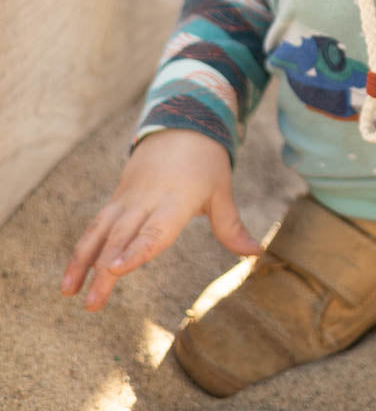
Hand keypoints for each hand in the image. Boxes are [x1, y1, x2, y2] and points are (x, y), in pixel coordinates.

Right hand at [60, 129, 260, 310]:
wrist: (181, 125)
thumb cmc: (206, 162)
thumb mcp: (221, 191)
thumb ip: (231, 226)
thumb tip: (256, 253)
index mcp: (176, 201)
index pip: (154, 230)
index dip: (135, 250)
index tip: (114, 269)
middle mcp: (147, 201)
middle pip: (122, 237)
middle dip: (104, 270)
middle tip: (91, 303)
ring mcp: (128, 199)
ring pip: (100, 230)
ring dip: (82, 261)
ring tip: (67, 293)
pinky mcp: (117, 198)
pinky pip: (96, 224)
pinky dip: (82, 248)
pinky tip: (71, 275)